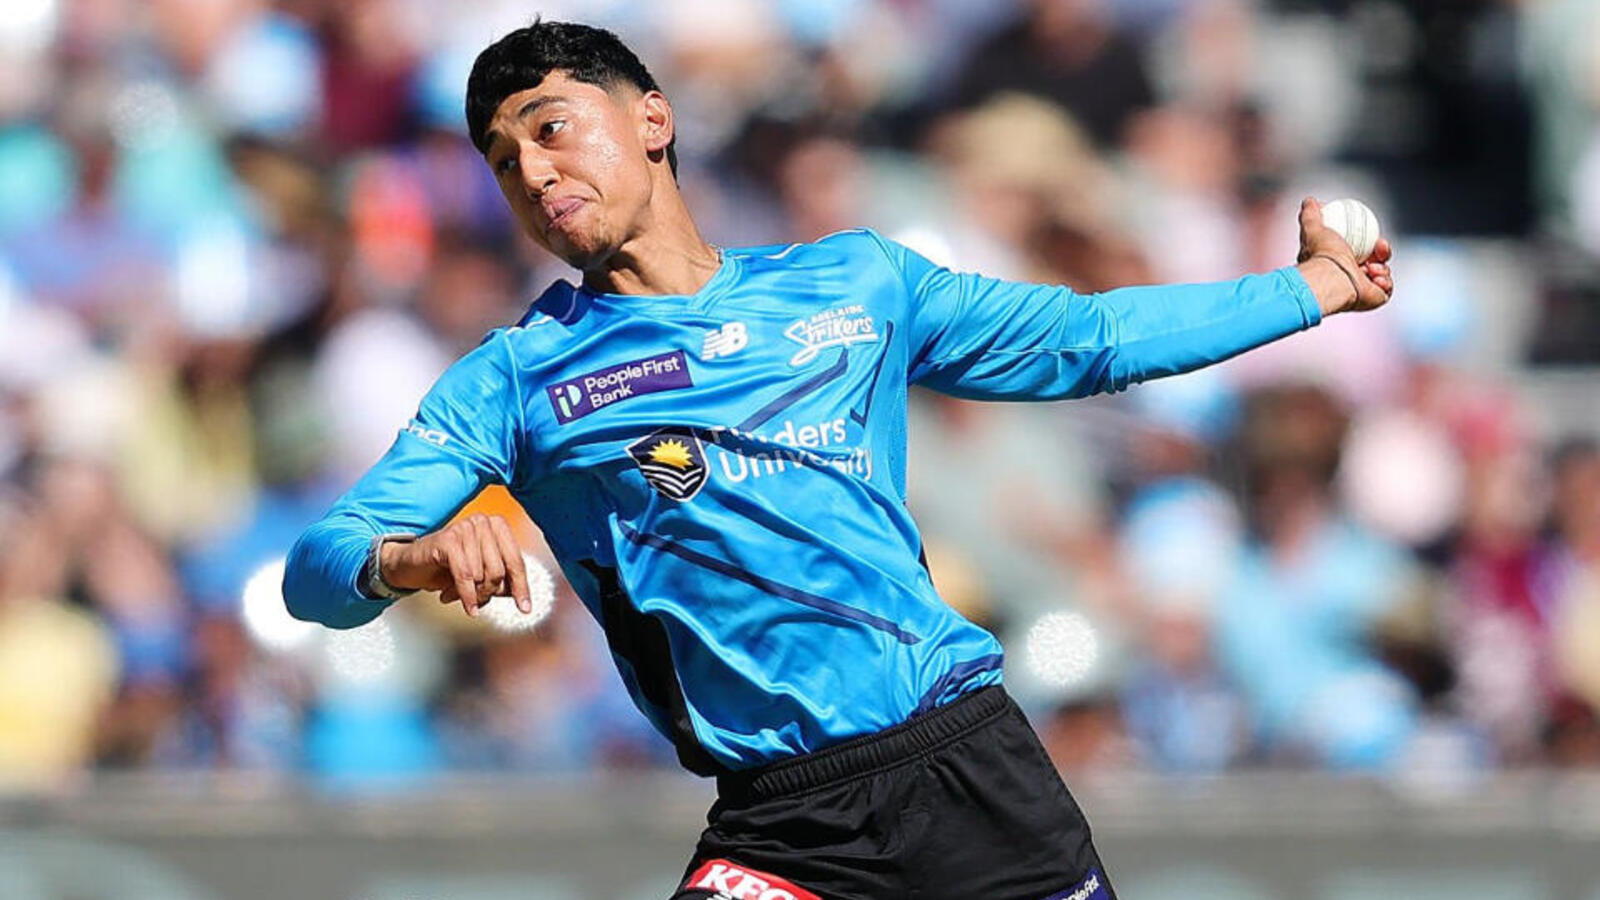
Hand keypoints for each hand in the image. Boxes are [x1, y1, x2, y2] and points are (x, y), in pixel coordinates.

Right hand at [379, 514, 531, 618]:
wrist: (409, 564)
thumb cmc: (447, 568)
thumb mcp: (479, 575)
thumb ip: (501, 581)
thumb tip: (521, 597)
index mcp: (497, 526)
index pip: (516, 562)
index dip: (521, 587)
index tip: (525, 608)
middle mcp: (483, 522)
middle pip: (499, 571)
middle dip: (487, 593)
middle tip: (474, 601)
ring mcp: (466, 528)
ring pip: (482, 575)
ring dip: (471, 594)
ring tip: (455, 593)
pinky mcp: (449, 539)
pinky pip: (466, 575)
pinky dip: (465, 595)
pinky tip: (462, 604)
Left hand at [1294, 196, 1394, 315]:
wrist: (1330, 279)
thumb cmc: (1321, 254)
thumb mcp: (1314, 228)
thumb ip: (1310, 214)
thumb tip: (1309, 201)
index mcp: (1339, 264)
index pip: (1361, 251)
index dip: (1373, 243)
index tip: (1377, 238)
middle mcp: (1350, 278)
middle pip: (1376, 263)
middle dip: (1382, 253)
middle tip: (1381, 248)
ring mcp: (1361, 291)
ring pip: (1383, 275)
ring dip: (1383, 268)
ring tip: (1373, 268)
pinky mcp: (1372, 300)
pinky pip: (1387, 290)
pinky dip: (1385, 282)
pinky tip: (1376, 278)